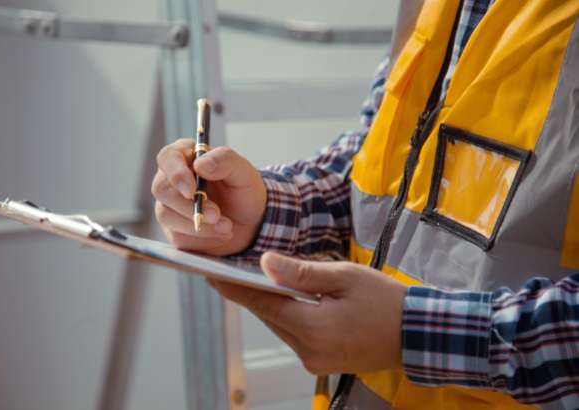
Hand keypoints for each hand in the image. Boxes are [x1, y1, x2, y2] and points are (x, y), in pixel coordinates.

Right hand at [152, 139, 266, 255]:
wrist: (250, 223)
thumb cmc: (244, 191)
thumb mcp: (244, 173)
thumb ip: (225, 161)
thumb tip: (200, 164)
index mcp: (187, 157)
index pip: (168, 157)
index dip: (176, 174)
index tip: (192, 191)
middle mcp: (172, 179)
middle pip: (161, 189)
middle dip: (189, 206)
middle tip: (216, 215)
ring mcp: (170, 205)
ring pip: (166, 215)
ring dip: (198, 224)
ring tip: (227, 226)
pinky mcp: (173, 228)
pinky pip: (177, 236)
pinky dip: (202, 238)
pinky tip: (221, 234)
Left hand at [210, 252, 406, 374]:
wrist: (417, 335)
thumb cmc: (386, 301)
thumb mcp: (344, 277)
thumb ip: (301, 273)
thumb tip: (265, 263)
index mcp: (312, 328)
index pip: (262, 303)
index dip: (233, 287)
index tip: (210, 274)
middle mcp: (308, 350)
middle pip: (269, 315)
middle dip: (252, 293)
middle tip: (232, 271)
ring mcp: (314, 360)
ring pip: (280, 325)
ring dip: (272, 304)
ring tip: (260, 280)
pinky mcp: (322, 362)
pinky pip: (295, 335)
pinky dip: (289, 316)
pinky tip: (289, 299)